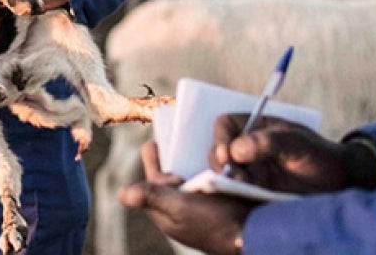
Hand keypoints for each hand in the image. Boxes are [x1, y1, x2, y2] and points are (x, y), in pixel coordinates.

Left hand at [119, 140, 251, 254]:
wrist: (254, 237)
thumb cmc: (216, 225)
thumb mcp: (181, 208)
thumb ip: (153, 197)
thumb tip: (122, 194)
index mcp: (166, 212)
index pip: (152, 178)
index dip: (154, 159)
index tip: (154, 139)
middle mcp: (179, 211)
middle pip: (170, 176)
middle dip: (174, 159)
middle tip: (180, 138)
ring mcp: (198, 209)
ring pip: (190, 178)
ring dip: (194, 164)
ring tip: (200, 147)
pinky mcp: (216, 206)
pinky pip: (207, 183)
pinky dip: (210, 172)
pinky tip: (219, 163)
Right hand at [209, 115, 375, 192]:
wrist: (339, 183)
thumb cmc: (320, 156)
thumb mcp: (298, 143)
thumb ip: (268, 142)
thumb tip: (236, 149)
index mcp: (256, 127)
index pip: (225, 124)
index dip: (221, 137)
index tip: (227, 154)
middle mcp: (248, 148)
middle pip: (218, 150)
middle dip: (221, 164)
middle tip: (237, 177)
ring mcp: (250, 170)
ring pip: (223, 173)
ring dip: (227, 181)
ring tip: (244, 188)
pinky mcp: (253, 191)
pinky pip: (234, 192)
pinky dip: (234, 195)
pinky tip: (246, 197)